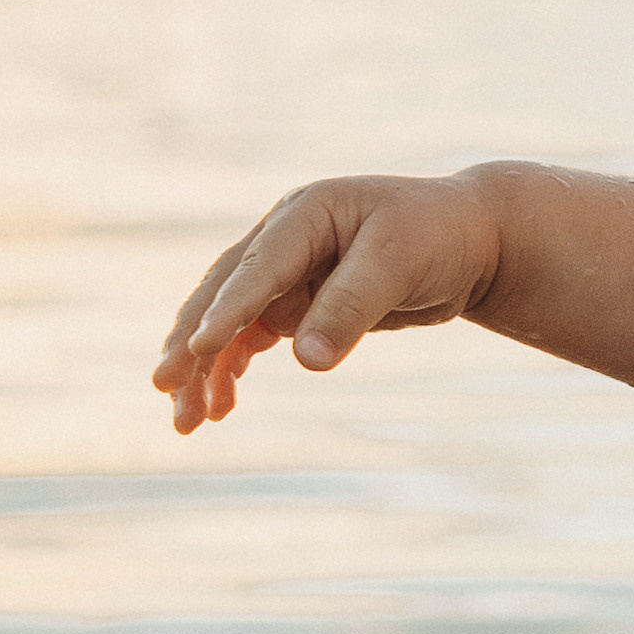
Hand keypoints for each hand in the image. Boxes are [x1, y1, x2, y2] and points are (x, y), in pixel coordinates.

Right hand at [155, 173, 501, 433]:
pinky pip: (253, 337)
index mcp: (306, 213)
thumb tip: (307, 361)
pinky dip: (232, 369)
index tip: (201, 348)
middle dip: (193, 343)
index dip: (229, 309)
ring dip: (204, 367)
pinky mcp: (298, 302)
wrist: (469, 240)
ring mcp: (286, 272)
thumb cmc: (438, 237)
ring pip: (230, 322)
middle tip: (164, 387)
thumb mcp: (399, 265)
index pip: (259, 267)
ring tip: (188, 420)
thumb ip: (352, 308)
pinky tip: (219, 407)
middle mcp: (284, 238)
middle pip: (224, 293)